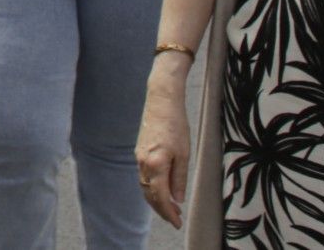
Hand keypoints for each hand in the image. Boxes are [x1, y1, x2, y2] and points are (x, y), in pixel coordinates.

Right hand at [135, 64, 189, 227]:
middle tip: (176, 220)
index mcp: (155, 164)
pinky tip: (162, 189)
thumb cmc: (176, 124)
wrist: (161, 100)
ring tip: (171, 208)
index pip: (160, 197)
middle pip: (149, 194)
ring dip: (157, 200)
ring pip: (146, 186)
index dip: (169, 213)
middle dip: (162, 210)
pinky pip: (145, 176)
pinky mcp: (140, 151)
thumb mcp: (184, 153)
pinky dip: (153, 188)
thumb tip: (177, 198)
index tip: (178, 223)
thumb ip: (179, 178)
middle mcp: (143, 163)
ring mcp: (140, 157)